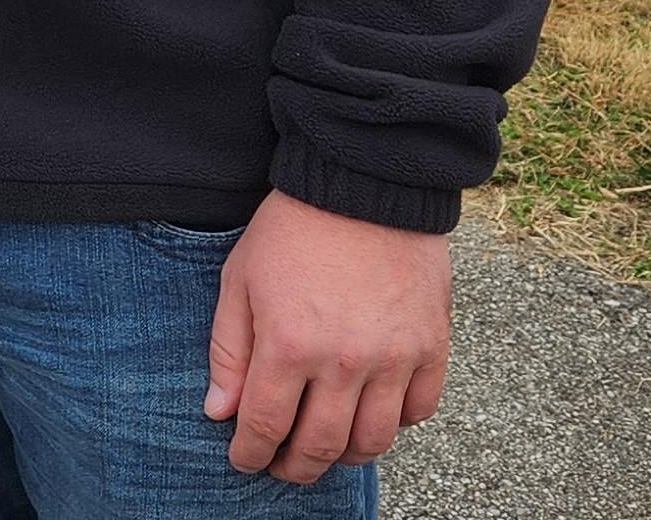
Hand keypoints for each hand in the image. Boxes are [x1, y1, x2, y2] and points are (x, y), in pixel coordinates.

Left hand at [204, 189, 450, 484]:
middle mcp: (343, 361)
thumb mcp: (240, 277)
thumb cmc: (292, 227)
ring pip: (372, 442)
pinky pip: (419, 411)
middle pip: (320, 447)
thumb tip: (220, 412)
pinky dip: (396, 424)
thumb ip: (228, 349)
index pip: (266, 426)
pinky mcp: (431, 346)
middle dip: (295, 467)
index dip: (250, 453)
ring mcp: (393, 358)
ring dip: (345, 455)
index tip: (243, 460)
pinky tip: (373, 412)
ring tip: (326, 446)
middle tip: (282, 465)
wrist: (362, 182)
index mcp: (288, 343)